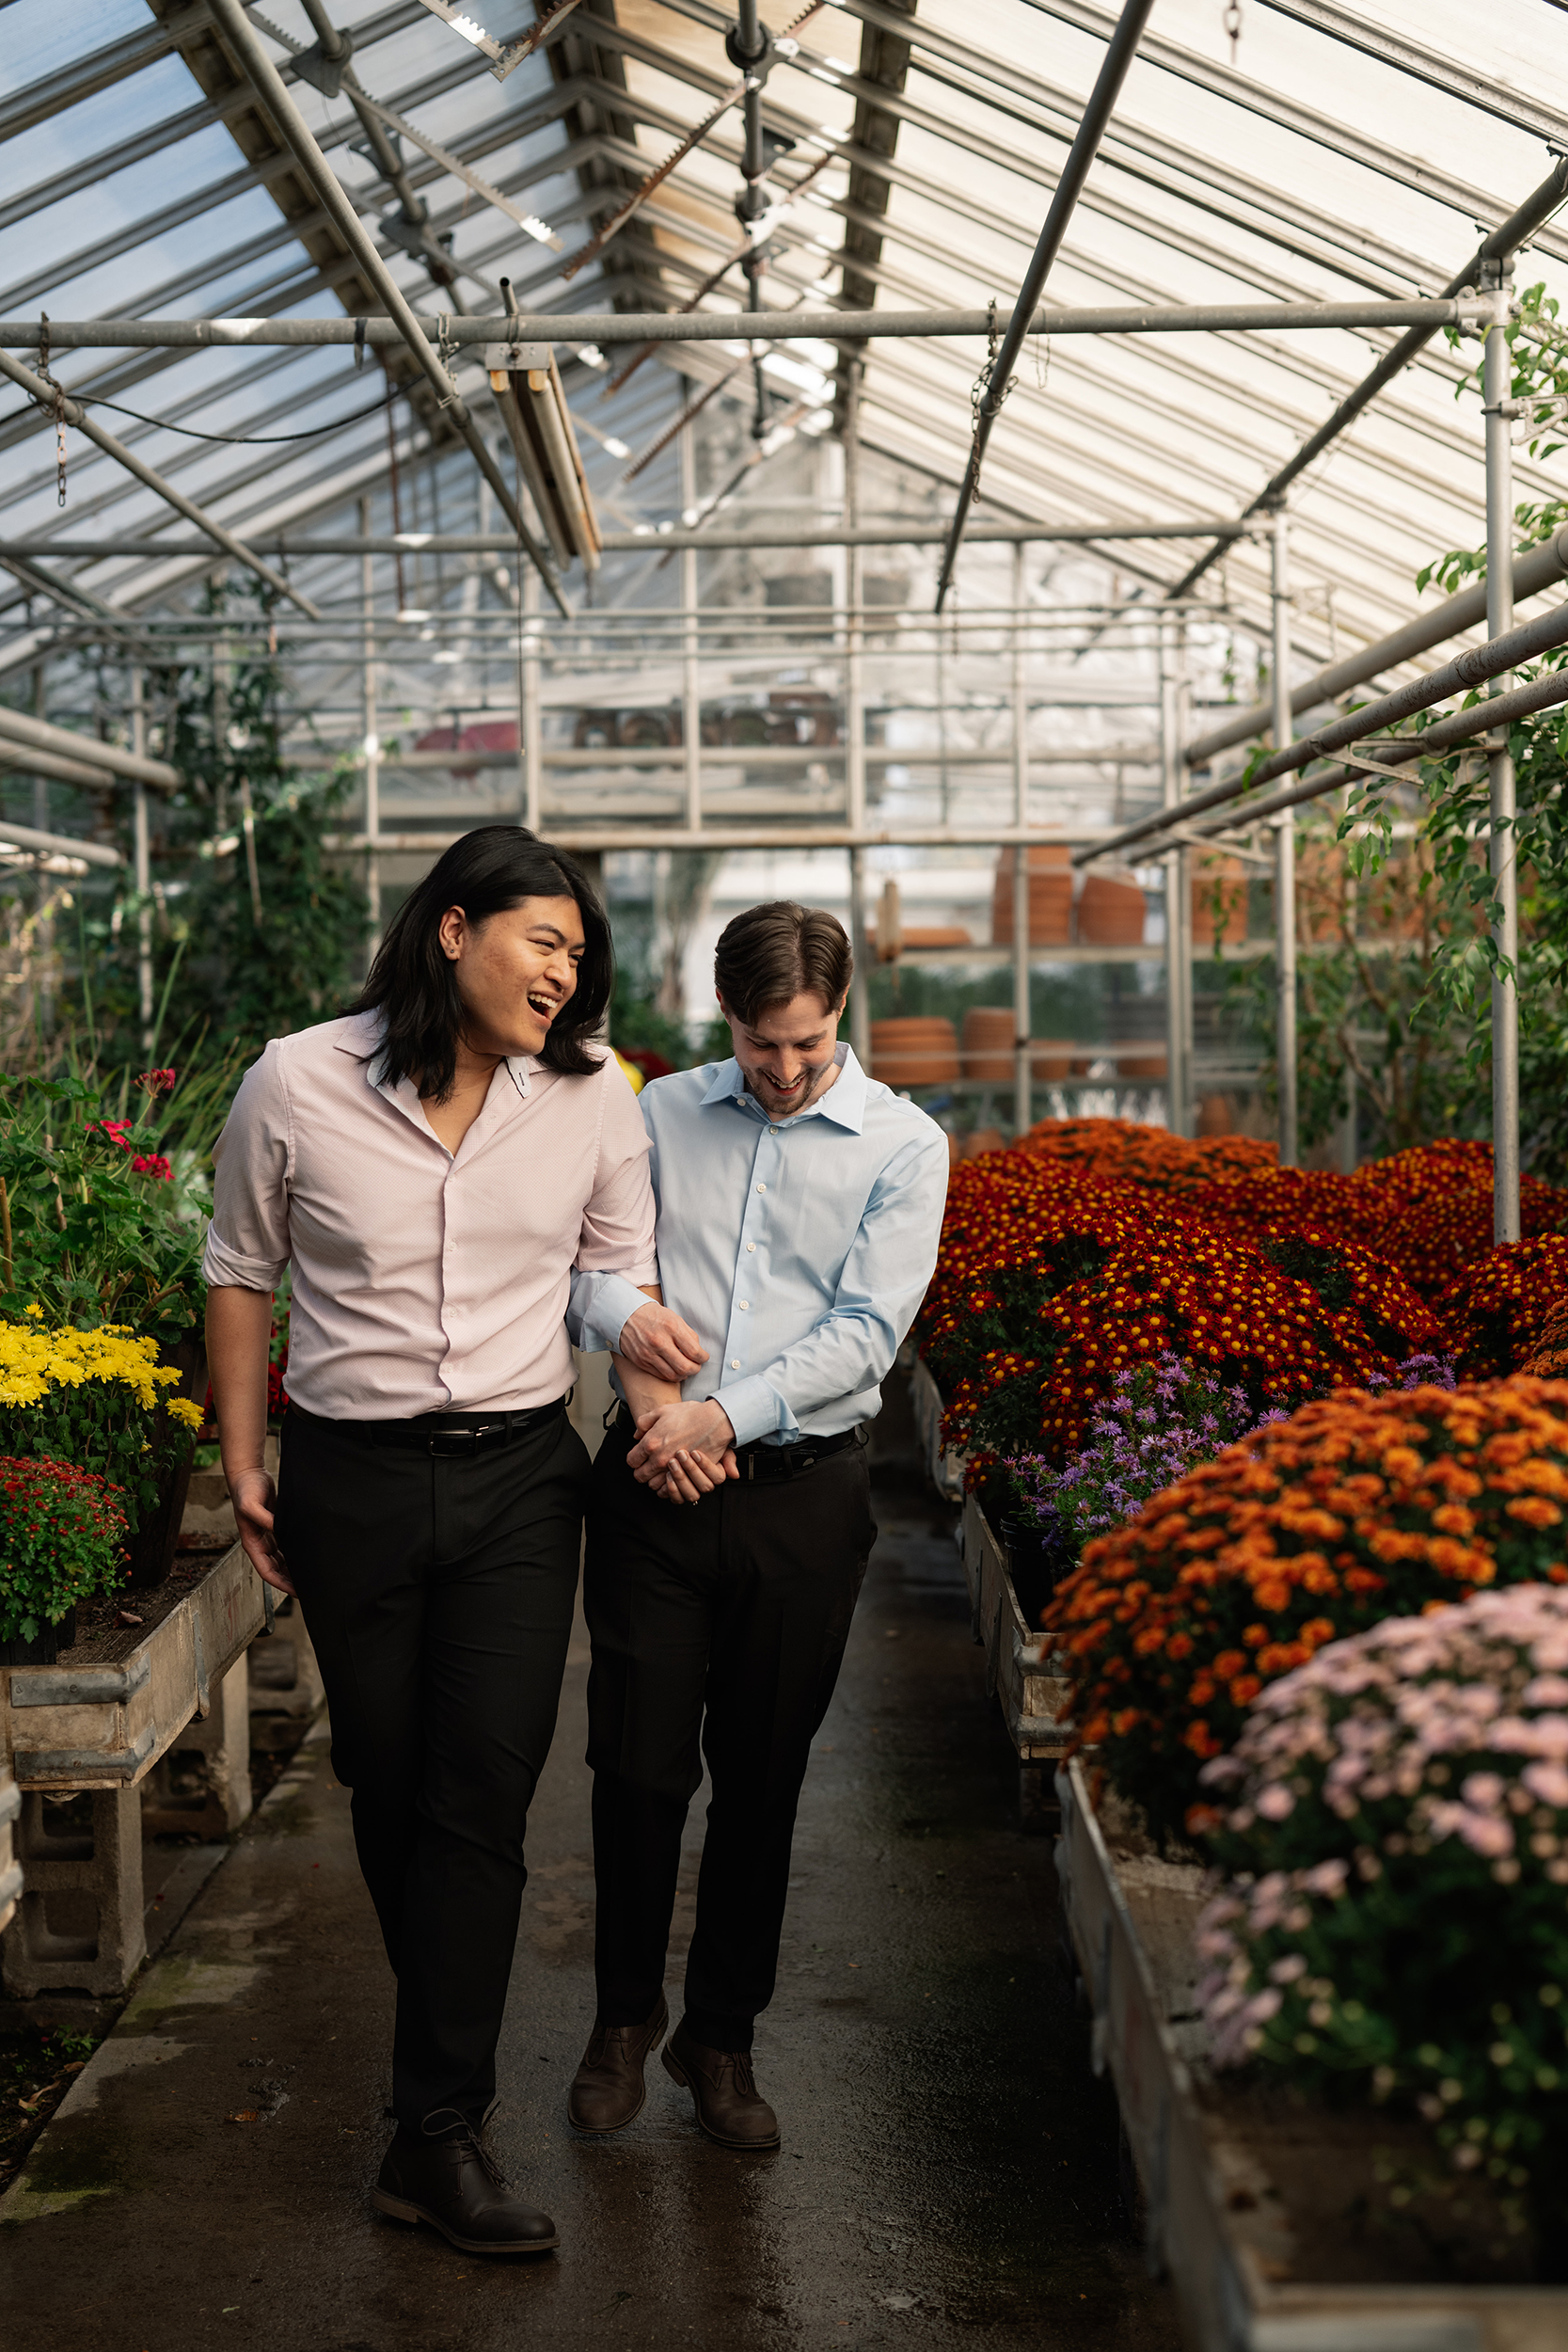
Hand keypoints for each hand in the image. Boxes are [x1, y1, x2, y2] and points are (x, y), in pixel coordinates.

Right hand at [227, 1465, 295, 1596]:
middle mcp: (260, 1542)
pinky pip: (287, 1544)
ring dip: (294, 1568)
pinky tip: (308, 1555)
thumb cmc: (245, 1490)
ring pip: (283, 1558)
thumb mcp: (251, 1506)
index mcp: (252, 1543)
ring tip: (311, 1575)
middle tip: (308, 1587)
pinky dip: (296, 1551)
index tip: (295, 1591)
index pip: (267, 1571)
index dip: (281, 1583)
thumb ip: (266, 1520)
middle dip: (290, 1580)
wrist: (248, 1474)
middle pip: (277, 1569)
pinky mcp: (276, 1526)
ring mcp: (268, 1535)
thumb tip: (281, 1530)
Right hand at [618, 1302, 708, 1381]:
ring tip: (685, 1369)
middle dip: (695, 1369)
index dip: (703, 1357)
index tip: (704, 1357)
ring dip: (683, 1375)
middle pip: (685, 1367)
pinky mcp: (641, 1362)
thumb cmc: (652, 1315)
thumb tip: (698, 1350)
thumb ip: (688, 1334)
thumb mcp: (674, 1317)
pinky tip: (674, 1369)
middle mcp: (659, 1342)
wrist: (626, 1315)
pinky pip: (661, 1375)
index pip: (694, 1351)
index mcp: (671, 1328)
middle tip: (696, 1366)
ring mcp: (649, 1354)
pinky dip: (671, 1375)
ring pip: (673, 1375)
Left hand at [628, 1400, 737, 1490]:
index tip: (639, 1457)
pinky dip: (669, 1488)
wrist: (715, 1420)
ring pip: (654, 1486)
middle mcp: (660, 1458)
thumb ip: (644, 1422)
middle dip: (642, 1471)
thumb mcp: (662, 1410)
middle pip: (640, 1476)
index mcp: (651, 1443)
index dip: (635, 1459)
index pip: (632, 1461)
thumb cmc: (691, 1414)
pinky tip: (671, 1479)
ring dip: (655, 1481)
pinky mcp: (688, 1475)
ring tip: (660, 1473)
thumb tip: (637, 1435)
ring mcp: (674, 1469)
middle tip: (648, 1466)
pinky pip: (671, 1491)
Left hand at [648, 1443, 739, 1505]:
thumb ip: (727, 1456)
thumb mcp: (713, 1444)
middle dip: (691, 1469)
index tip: (695, 1452)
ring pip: (692, 1495)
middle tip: (680, 1454)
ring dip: (681, 1479)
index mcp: (715, 1474)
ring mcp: (691, 1492)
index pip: (718, 1477)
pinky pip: (676, 1499)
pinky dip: (671, 1489)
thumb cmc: (696, 1443)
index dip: (706, 1466)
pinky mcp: (677, 1495)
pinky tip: (667, 1476)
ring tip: (672, 1463)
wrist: (676, 1445)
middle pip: (705, 1486)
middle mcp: (704, 1485)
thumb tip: (734, 1474)